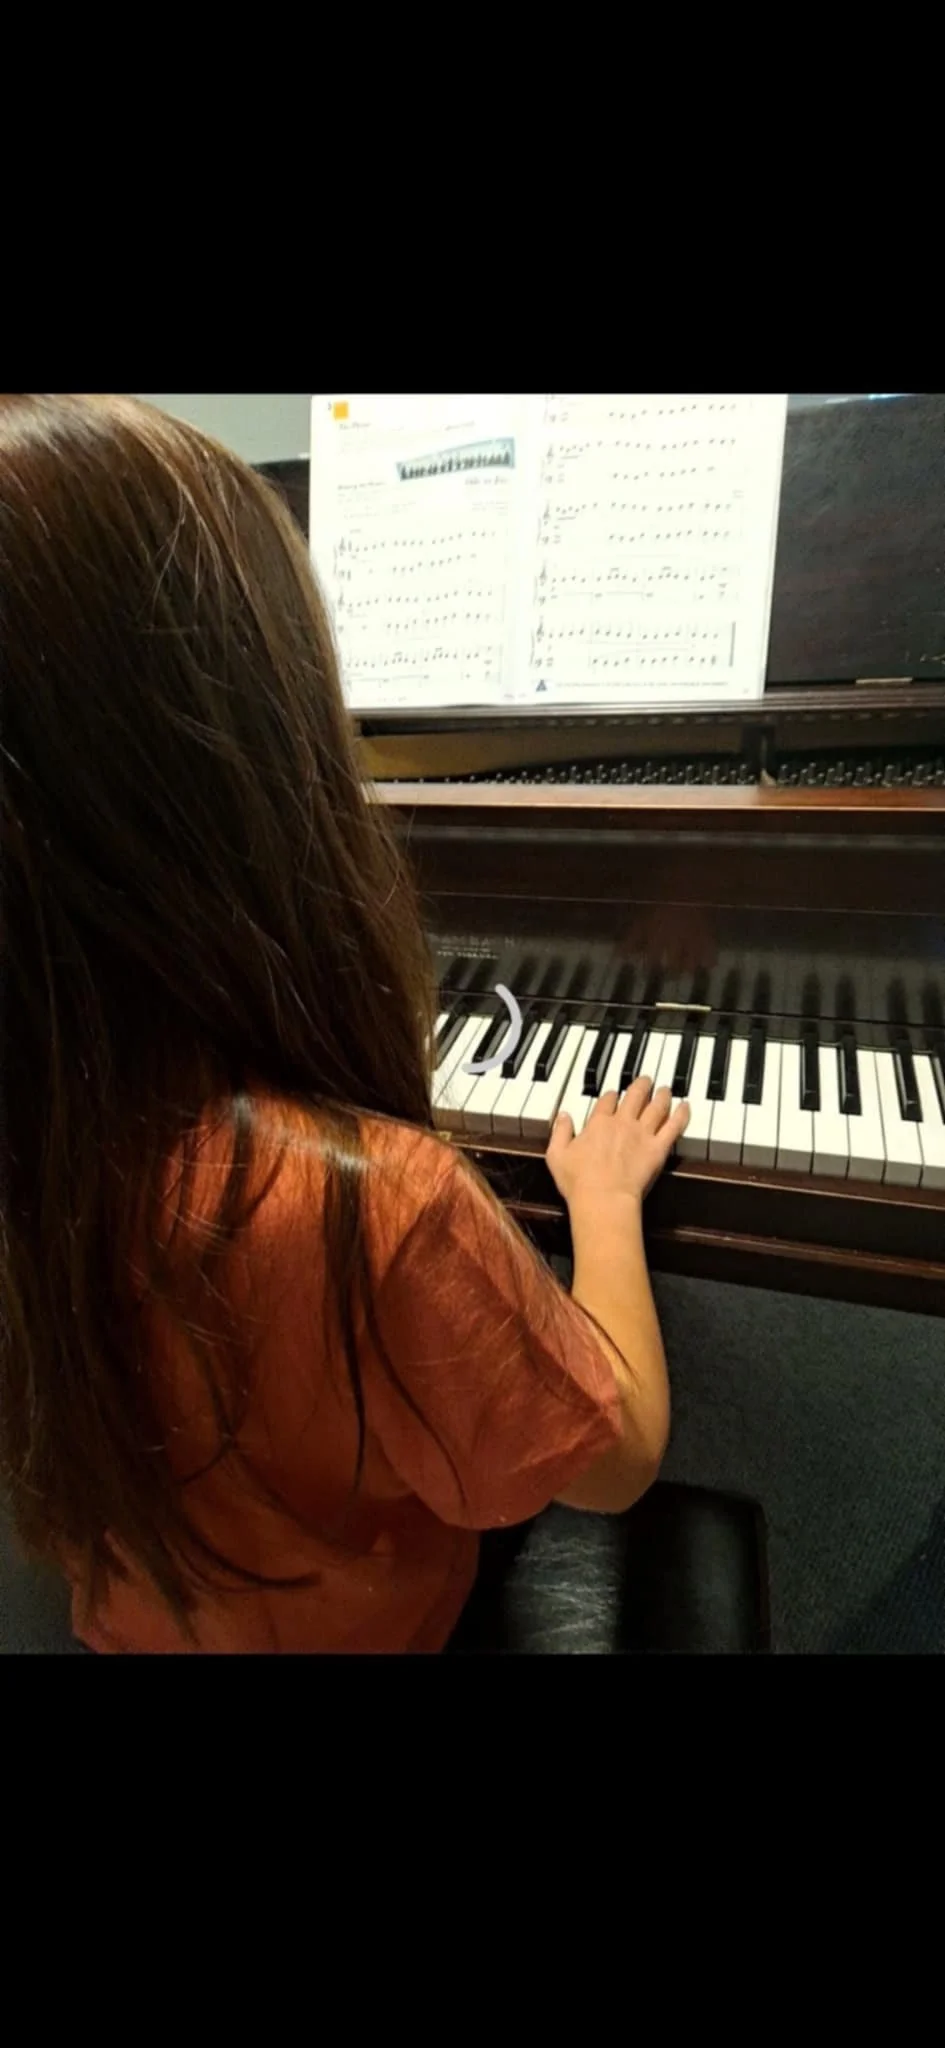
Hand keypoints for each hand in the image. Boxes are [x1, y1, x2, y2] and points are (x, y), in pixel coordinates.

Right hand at [546, 1076, 689, 1214]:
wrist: (604, 1198)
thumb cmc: (579, 1182)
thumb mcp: (556, 1155)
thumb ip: (560, 1132)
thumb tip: (562, 1116)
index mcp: (598, 1123)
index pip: (607, 1100)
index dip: (611, 1095)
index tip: (613, 1094)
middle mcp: (622, 1123)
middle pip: (635, 1095)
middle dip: (641, 1085)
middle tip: (646, 1080)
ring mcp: (642, 1134)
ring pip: (657, 1106)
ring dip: (662, 1095)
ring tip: (666, 1089)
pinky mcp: (658, 1148)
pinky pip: (674, 1126)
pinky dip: (681, 1114)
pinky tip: (685, 1106)